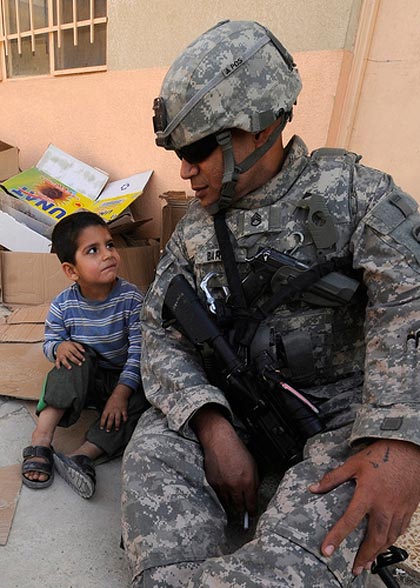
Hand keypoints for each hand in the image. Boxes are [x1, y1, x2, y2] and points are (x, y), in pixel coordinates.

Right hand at [55, 340, 84, 368]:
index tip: (83, 359)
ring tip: (70, 368)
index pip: (75, 351)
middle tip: (80, 364)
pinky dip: (57, 365)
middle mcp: (65, 351)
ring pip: (63, 359)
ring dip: (66, 364)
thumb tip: (84, 351)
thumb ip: (79, 346)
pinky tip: (59, 368)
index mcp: (69, 347)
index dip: (79, 355)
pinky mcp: (57, 357)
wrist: (59, 344)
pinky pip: (56, 361)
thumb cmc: (68, 345)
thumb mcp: (74, 343)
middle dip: (75, 360)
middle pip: (70, 356)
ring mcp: (61, 354)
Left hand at [100, 384, 130, 431]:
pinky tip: (124, 422)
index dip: (102, 423)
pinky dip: (125, 419)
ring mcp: (118, 411)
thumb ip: (106, 411)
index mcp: (107, 409)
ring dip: (117, 425)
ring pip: (117, 419)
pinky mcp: (124, 410)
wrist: (119, 394)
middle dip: (109, 426)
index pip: (103, 418)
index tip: (101, 428)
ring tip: (117, 429)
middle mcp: (112, 411)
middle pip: (110, 420)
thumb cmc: (112, 399)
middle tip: (108, 430)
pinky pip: (124, 416)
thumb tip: (104, 418)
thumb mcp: (107, 405)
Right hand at [192, 406, 258, 515]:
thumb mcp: (252, 464)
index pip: (251, 504)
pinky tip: (225, 487)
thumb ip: (254, 481)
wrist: (219, 441)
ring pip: (228, 503)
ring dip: (232, 502)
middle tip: (243, 510)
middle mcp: (235, 486)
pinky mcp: (213, 484)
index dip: (252, 511)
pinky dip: (223, 494)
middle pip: (239, 507)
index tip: (252, 514)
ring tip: (234, 497)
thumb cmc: (237, 450)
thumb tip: (253, 495)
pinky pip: (218, 495)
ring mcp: (223, 486)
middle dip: (242, 509)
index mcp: (248, 481)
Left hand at [309, 439, 419, 574]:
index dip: (336, 537)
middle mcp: (384, 506)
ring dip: (378, 552)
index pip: (349, 520)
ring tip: (368, 562)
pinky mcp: (408, 509)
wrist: (411, 451)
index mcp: (368, 494)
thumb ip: (333, 478)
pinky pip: (400, 530)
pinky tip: (385, 543)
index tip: (327, 550)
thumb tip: (314, 488)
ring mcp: (398, 509)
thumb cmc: (383, 454)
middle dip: (364, 555)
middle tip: (355, 568)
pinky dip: (391, 540)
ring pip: (389, 538)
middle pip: (374, 538)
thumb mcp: (354, 463)